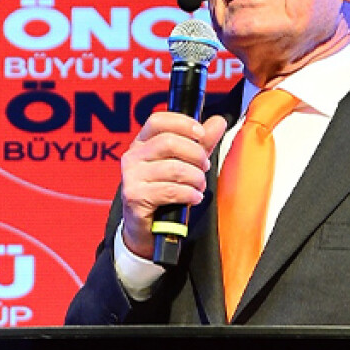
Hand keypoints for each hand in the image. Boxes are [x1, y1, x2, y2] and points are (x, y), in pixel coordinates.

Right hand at [119, 112, 227, 258]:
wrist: (146, 228)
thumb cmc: (164, 193)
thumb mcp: (184, 163)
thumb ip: (201, 143)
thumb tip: (219, 121)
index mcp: (141, 143)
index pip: (158, 121)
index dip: (182, 123)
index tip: (201, 134)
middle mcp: (132, 157)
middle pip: (169, 142)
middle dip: (196, 155)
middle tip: (205, 168)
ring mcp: (131, 177)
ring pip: (174, 168)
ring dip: (196, 178)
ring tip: (199, 186)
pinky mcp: (135, 197)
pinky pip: (171, 190)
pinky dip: (189, 194)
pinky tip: (194, 198)